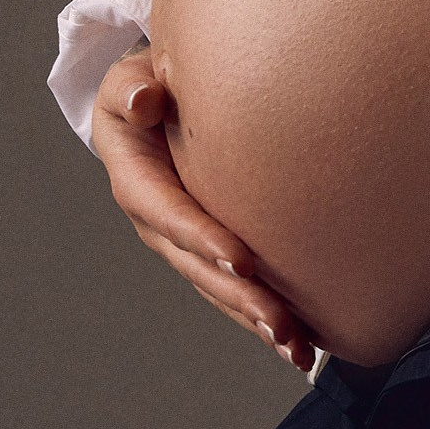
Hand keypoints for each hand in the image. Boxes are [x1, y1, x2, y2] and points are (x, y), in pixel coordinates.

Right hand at [89, 51, 317, 372]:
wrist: (151, 102)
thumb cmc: (145, 86)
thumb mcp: (128, 81)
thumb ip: (134, 91)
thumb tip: (143, 103)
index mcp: (137, 180)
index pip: (169, 213)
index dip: (202, 238)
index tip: (243, 261)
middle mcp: (158, 222)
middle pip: (198, 268)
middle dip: (239, 298)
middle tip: (281, 324)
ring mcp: (183, 242)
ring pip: (218, 288)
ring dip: (255, 319)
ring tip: (296, 347)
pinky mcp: (208, 248)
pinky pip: (233, 285)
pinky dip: (262, 313)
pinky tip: (300, 340)